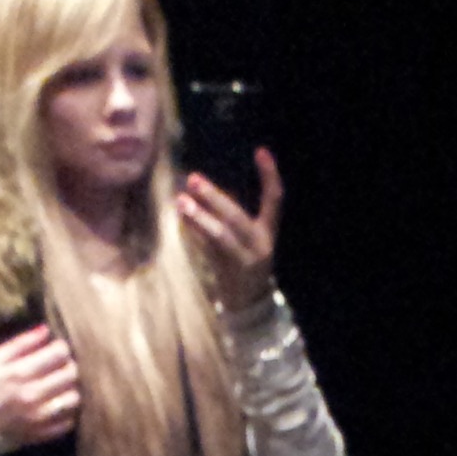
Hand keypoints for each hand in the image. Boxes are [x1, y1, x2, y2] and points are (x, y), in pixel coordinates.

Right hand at [0, 325, 80, 445]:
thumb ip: (21, 343)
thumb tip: (46, 330)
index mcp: (19, 373)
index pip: (58, 354)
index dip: (62, 348)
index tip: (57, 349)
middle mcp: (31, 395)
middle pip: (70, 374)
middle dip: (69, 366)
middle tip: (62, 367)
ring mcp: (38, 417)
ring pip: (74, 398)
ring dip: (70, 389)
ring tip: (61, 387)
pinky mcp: (43, 433)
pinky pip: (69, 420)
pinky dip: (67, 412)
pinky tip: (57, 405)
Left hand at [176, 147, 283, 312]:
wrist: (249, 305)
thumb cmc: (243, 264)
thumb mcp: (245, 241)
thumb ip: (230, 219)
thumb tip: (200, 190)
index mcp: (268, 232)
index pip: (275, 198)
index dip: (270, 175)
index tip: (260, 150)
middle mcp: (259, 244)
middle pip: (237, 217)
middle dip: (214, 198)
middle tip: (193, 180)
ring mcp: (244, 260)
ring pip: (220, 235)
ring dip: (199, 217)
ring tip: (181, 201)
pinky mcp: (229, 272)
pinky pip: (208, 249)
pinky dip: (194, 232)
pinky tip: (182, 219)